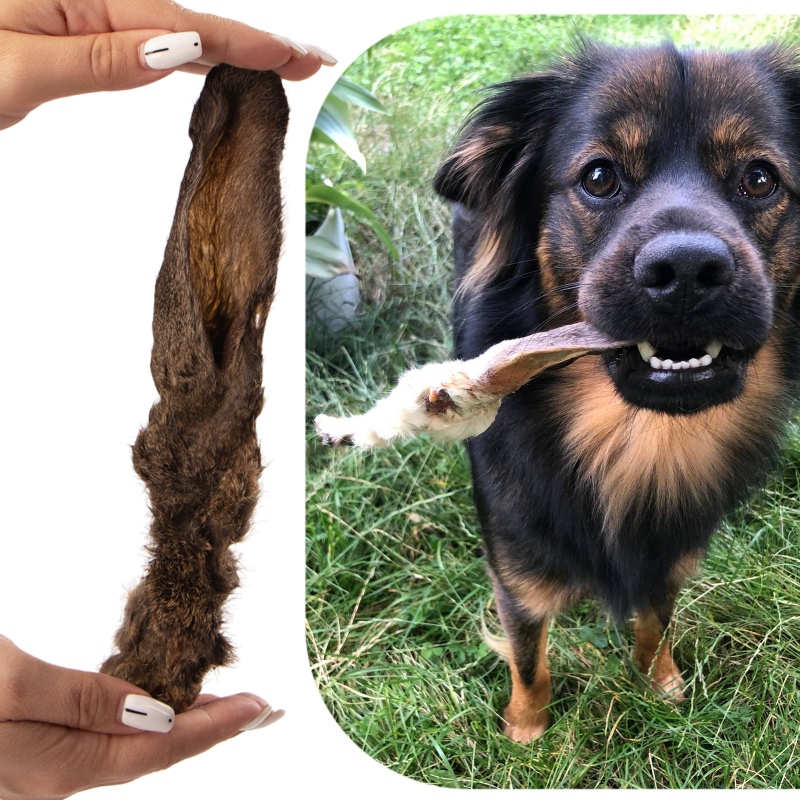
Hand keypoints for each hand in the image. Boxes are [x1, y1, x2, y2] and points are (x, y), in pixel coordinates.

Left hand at [0, 0, 335, 128]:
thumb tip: (176, 48)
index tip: (302, 57)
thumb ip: (98, 57)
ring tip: (270, 62)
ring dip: (222, 48)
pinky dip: (178, 52)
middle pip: (184, 21)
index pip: (183, 26)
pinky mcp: (62, 35)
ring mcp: (73, 18)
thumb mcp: (13, 68)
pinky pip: (134, 41)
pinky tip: (196, 59)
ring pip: (165, 30)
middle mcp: (80, 3)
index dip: (249, 43)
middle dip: (250, 42)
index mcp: (75, 2)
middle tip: (307, 61)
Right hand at [0, 636, 280, 798]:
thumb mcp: (9, 683)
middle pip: (152, 755)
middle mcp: (53, 777)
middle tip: (257, 707)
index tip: (264, 706)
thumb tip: (158, 717)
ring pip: (127, 749)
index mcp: (58, 766)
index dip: (217, 727)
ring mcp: (37, 769)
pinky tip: (150, 704)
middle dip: (210, 729)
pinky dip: (138, 719)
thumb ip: (85, 702)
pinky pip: (99, 740)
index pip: (161, 750)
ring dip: (179, 726)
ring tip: (218, 702)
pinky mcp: (26, 749)